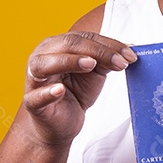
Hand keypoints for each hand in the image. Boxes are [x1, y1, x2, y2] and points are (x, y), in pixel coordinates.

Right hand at [21, 31, 135, 148]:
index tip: (130, 55)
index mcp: (57, 45)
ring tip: (90, 64)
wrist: (62, 124)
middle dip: (97, 52)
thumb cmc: (75, 92)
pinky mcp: (32, 102)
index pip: (83, 38)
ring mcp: (34, 80)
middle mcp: (42, 57)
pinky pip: (36, 96)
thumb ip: (107, 59)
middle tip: (119, 61)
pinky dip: (47, 92)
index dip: (108, 45)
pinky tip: (59, 90)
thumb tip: (128, 51)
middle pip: (67, 45)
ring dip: (69, 61)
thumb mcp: (95, 72)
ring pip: (45, 64)